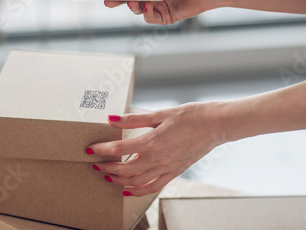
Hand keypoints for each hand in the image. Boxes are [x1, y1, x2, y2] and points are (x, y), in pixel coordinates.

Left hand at [86, 102, 228, 196]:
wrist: (215, 125)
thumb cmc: (190, 116)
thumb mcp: (159, 114)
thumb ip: (134, 119)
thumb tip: (112, 118)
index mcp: (152, 142)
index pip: (119, 150)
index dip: (102, 149)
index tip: (91, 149)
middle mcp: (158, 159)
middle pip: (124, 170)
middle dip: (107, 168)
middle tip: (96, 164)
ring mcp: (167, 168)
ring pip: (136, 182)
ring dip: (119, 181)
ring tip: (108, 176)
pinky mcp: (174, 172)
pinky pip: (153, 187)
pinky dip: (138, 191)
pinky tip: (128, 190)